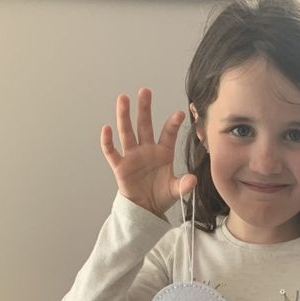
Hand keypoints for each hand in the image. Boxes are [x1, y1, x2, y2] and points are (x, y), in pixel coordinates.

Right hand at [100, 88, 196, 216]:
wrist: (146, 209)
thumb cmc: (161, 196)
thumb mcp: (175, 191)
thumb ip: (183, 185)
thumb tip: (192, 180)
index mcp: (163, 153)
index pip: (168, 134)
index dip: (173, 125)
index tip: (180, 114)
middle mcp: (147, 150)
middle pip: (145, 125)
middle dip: (145, 108)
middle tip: (145, 91)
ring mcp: (132, 156)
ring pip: (127, 132)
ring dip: (124, 116)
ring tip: (123, 98)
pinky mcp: (120, 166)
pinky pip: (112, 152)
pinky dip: (108, 141)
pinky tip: (106, 129)